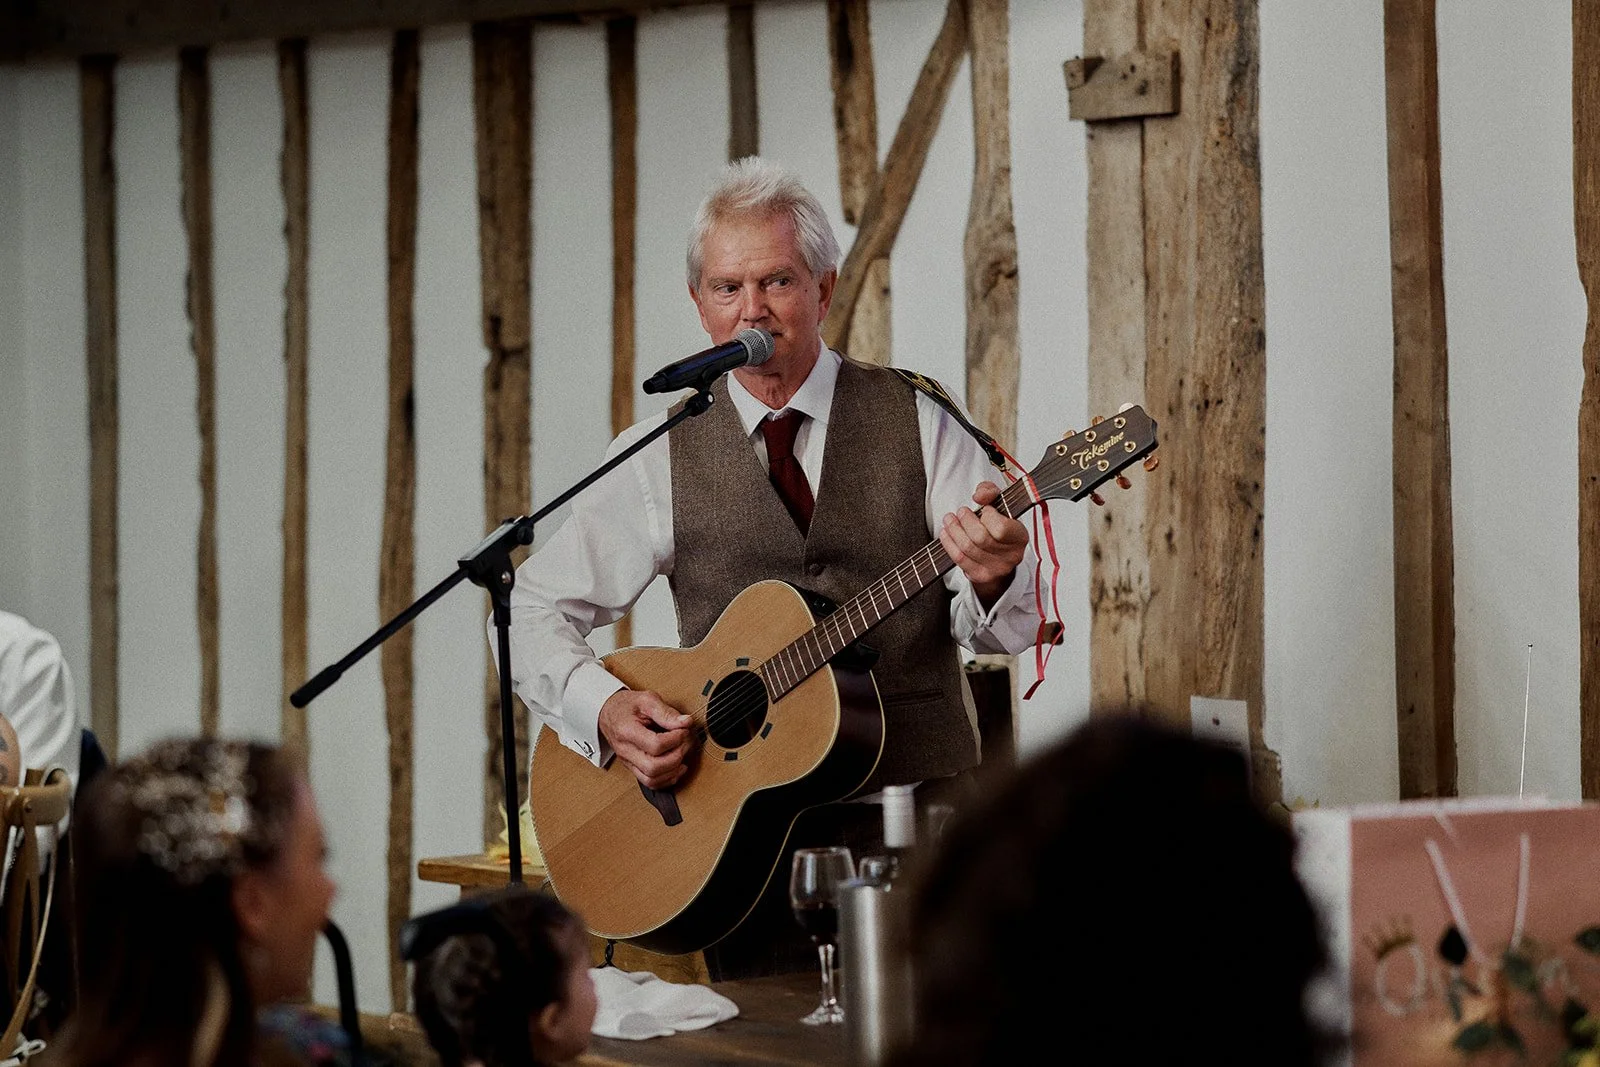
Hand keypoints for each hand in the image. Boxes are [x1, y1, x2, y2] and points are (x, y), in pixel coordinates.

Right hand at [598, 689, 694, 788]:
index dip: (675, 739)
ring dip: (673, 770)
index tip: (683, 730)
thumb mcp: (646, 700)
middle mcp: (626, 751)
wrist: (608, 713)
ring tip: (682, 754)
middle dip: (676, 757)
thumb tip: (686, 722)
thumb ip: (666, 712)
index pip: (655, 745)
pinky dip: (667, 779)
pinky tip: (677, 768)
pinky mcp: (633, 767)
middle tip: (684, 743)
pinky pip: (650, 782)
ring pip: (652, 779)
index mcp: (627, 731)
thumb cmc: (626, 706)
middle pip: (653, 767)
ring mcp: (628, 762)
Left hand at [939, 481, 1027, 608]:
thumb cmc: (999, 526)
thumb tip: (978, 495)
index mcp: (1020, 537)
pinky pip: (959, 559)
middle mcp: (1012, 555)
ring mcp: (996, 568)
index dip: (988, 516)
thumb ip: (990, 492)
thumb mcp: (1000, 505)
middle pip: (981, 538)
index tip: (984, 509)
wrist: (999, 556)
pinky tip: (945, 533)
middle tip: (961, 512)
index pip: (1001, 529)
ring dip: (954, 530)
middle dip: (966, 521)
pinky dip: (948, 543)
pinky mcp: (981, 576)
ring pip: (968, 548)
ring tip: (949, 519)